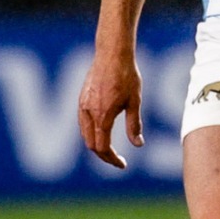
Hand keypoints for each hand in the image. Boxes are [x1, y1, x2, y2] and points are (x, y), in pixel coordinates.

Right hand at [77, 43, 142, 169]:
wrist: (112, 54)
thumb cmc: (127, 76)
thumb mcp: (135, 102)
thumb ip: (134, 124)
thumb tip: (138, 145)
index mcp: (101, 116)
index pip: (102, 148)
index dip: (112, 159)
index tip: (123, 165)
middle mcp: (87, 113)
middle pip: (91, 144)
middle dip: (104, 155)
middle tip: (118, 160)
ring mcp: (82, 106)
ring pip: (85, 134)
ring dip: (96, 145)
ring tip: (111, 150)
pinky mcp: (81, 99)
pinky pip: (82, 123)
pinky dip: (91, 133)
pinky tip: (102, 132)